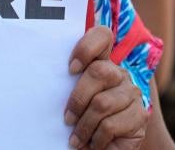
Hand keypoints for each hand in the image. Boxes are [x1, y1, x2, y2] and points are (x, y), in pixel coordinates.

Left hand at [64, 26, 147, 149]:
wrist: (109, 146)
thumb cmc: (83, 118)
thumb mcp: (73, 99)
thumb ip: (66, 84)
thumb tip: (35, 81)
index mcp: (102, 62)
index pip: (102, 36)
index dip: (86, 47)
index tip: (70, 69)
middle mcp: (119, 73)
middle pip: (98, 71)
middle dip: (77, 98)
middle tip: (67, 118)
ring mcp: (132, 93)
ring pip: (102, 103)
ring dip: (83, 125)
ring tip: (75, 139)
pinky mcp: (140, 116)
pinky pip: (110, 125)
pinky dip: (96, 138)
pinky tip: (92, 144)